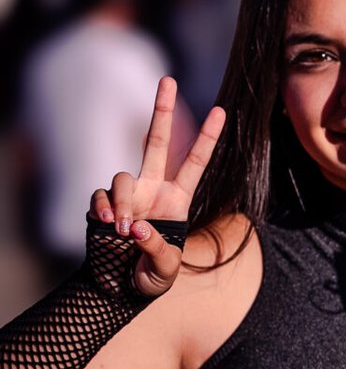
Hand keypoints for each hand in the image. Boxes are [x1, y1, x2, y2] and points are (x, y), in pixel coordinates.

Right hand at [89, 77, 226, 298]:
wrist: (119, 289)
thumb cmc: (151, 278)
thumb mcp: (164, 268)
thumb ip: (156, 248)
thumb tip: (136, 227)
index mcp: (177, 200)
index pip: (194, 163)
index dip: (206, 138)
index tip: (221, 111)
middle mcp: (152, 190)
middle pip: (154, 142)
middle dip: (160, 110)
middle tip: (168, 79)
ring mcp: (126, 195)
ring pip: (122, 176)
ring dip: (123, 201)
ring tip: (124, 230)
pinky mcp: (102, 205)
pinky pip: (100, 195)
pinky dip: (103, 208)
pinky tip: (108, 226)